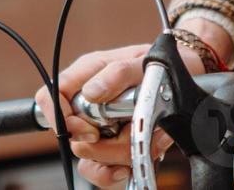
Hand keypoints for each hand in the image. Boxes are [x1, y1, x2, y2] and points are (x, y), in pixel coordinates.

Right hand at [32, 40, 211, 186]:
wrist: (184, 75)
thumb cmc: (158, 63)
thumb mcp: (141, 60)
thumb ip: (116, 73)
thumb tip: (91, 93)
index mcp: (86, 75)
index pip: (49, 97)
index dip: (60, 118)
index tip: (89, 129)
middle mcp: (87, 102)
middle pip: (73, 136)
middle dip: (104, 143)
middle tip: (129, 132)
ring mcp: (98, 126)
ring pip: (88, 157)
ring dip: (119, 155)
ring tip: (150, 139)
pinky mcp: (111, 145)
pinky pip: (98, 170)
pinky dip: (114, 172)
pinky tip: (130, 165)